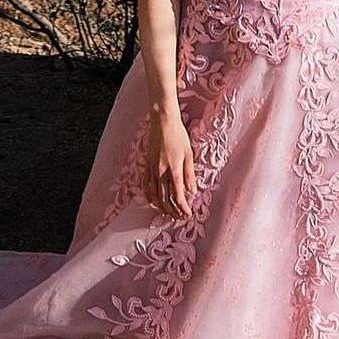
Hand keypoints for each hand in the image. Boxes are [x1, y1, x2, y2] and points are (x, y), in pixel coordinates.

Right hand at [147, 100, 194, 218]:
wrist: (162, 121)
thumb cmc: (178, 135)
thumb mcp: (189, 154)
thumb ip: (190, 174)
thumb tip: (192, 191)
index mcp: (174, 170)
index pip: (178, 196)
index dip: (183, 208)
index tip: (188, 214)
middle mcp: (161, 172)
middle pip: (165, 199)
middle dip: (173, 211)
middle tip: (179, 217)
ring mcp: (152, 169)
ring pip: (154, 195)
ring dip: (161, 207)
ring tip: (168, 213)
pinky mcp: (147, 165)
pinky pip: (146, 185)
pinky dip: (149, 196)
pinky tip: (153, 202)